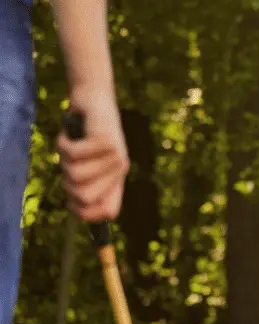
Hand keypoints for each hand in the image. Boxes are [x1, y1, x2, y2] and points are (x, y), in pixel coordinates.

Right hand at [57, 89, 128, 221]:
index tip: (72, 202)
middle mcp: (120, 170)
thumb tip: (81, 211)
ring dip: (65, 161)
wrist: (94, 100)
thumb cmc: (86, 134)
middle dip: (68, 184)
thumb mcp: (87, 164)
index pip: (108, 212)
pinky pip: (71, 153)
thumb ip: (86, 186)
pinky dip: (64, 142)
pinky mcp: (104, 139)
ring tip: (72, 148)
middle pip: (84, 197)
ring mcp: (115, 155)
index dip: (87, 213)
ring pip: (75, 174)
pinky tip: (70, 135)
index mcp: (117, 180)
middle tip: (70, 166)